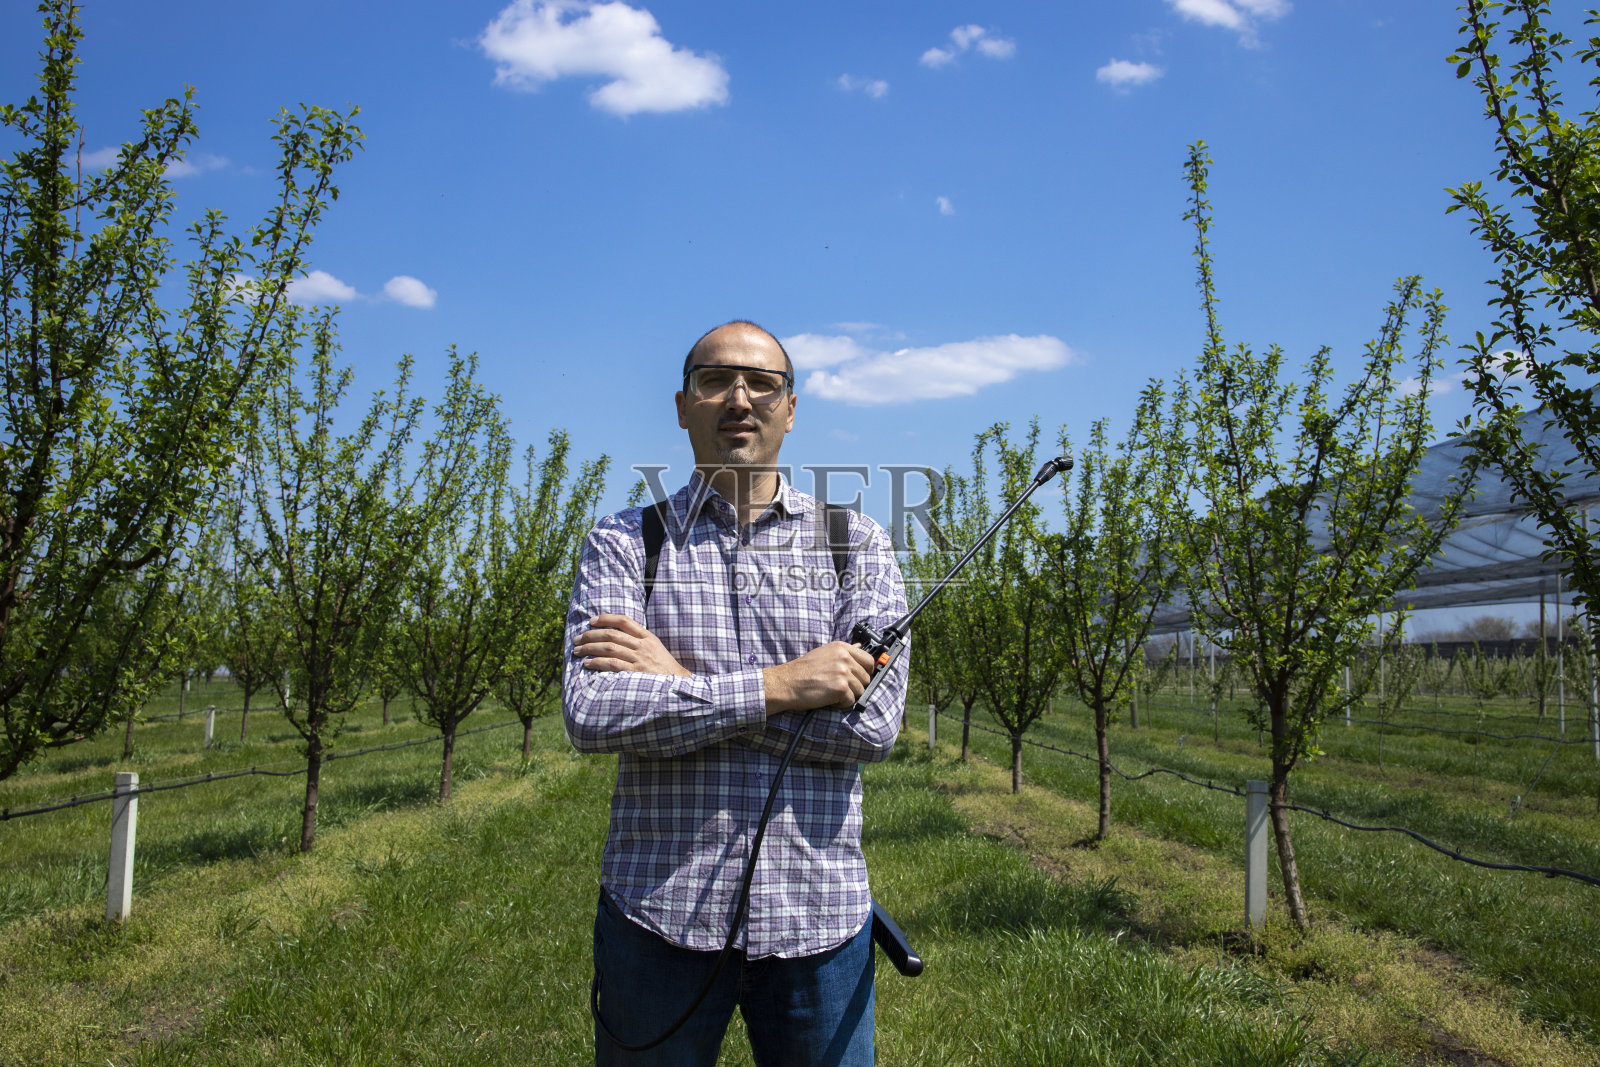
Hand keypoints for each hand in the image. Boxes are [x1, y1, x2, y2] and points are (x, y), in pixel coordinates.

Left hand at [572, 614, 690, 676]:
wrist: (678, 684)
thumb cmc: (663, 667)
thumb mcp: (655, 648)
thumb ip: (638, 640)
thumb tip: (615, 636)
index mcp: (648, 637)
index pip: (625, 621)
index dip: (606, 618)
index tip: (591, 621)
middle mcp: (643, 645)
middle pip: (612, 635)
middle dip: (591, 635)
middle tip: (577, 639)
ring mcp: (640, 659)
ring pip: (609, 648)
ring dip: (590, 648)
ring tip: (577, 651)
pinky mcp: (636, 673)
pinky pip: (612, 664)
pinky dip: (597, 662)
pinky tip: (587, 663)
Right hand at [762, 642, 875, 715]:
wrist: (786, 683)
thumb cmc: (802, 671)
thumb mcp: (824, 653)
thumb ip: (844, 652)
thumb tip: (860, 647)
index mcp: (841, 648)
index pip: (869, 660)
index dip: (866, 672)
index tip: (858, 678)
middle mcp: (844, 657)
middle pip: (866, 678)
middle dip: (855, 686)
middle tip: (839, 688)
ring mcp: (843, 672)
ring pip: (861, 691)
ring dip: (848, 696)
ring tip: (831, 693)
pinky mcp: (841, 687)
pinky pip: (851, 701)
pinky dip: (841, 704)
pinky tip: (828, 699)